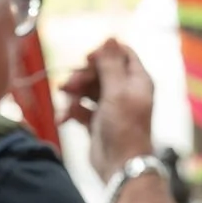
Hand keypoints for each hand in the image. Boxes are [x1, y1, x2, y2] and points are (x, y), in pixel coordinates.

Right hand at [58, 38, 154, 183]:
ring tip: (65, 99)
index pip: (122, 54)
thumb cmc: (124, 127)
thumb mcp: (117, 90)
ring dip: (74, 92)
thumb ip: (111, 63)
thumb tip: (110, 36)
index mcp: (137, 80)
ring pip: (88, 89)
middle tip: (68, 84)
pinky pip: (81, 109)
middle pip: (101, 71)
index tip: (87, 59)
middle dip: (83, 75)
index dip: (104, 53)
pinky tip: (64, 118)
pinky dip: (72, 111)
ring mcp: (111, 107)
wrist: (120, 165)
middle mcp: (125, 91)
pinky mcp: (97, 123)